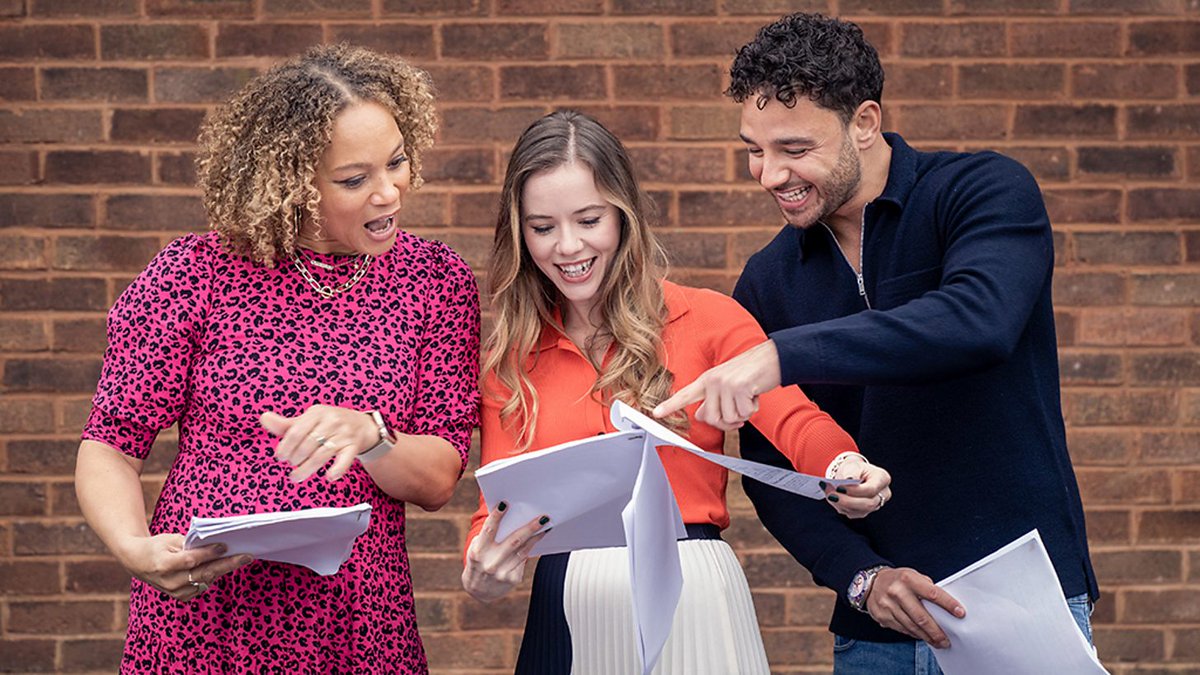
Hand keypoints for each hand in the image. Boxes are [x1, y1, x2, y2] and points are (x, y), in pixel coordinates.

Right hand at [119, 533, 253, 601]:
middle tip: (247, 557)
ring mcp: (175, 592)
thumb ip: (190, 544)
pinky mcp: (180, 597)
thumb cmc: (156, 546)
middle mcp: (169, 581)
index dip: (209, 553)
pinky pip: (202, 587)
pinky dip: (212, 576)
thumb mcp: (169, 539)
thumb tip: (215, 546)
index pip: (191, 560)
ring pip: (206, 580)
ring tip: (239, 558)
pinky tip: (219, 566)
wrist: (137, 562)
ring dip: (222, 570)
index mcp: (164, 565)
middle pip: (203, 573)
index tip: (225, 546)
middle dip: (228, 564)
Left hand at [261, 406, 377, 481]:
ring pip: (322, 454)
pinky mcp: (353, 447)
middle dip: (295, 458)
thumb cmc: (330, 423)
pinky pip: (345, 460)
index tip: (280, 457)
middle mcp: (332, 421)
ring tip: (296, 477)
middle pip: (307, 444)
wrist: (362, 425)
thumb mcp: (310, 419)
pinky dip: (337, 469)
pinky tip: (329, 477)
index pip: (296, 431)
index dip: (285, 447)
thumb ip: (287, 424)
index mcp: (317, 412)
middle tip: (291, 464)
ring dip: (306, 469)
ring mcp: (344, 434)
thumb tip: (264, 418)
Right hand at [462, 503, 548, 603]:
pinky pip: (524, 560)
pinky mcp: (512, 578)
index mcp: (478, 552)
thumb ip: (488, 536)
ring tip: (545, 526)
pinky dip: (531, 548)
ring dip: (536, 537)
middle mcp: (490, 563)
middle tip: (543, 518)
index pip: (488, 530)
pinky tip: (537, 539)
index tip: (505, 503)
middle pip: (514, 541)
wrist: (478, 590)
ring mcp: (502, 572)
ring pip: (523, 550)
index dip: (496, 516)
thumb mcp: (476, 548)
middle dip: (530, 528)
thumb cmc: (479, 561)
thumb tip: (510, 518)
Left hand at [652, 340, 781, 429]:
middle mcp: (712, 381)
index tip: (656, 414)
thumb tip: (700, 415)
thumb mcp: (726, 385)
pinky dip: (752, 409)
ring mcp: (725, 383)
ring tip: (748, 398)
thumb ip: (712, 400)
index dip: (670, 405)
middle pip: (711, 419)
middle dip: (727, 422)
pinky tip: (754, 395)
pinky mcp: (739, 388)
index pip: (684, 395)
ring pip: (729, 419)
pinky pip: (743, 414)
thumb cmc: (750, 374)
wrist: (771, 359)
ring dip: (742, 414)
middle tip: (740, 411)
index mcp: (707, 380)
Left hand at [824, 455, 891, 518]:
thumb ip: (851, 473)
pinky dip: (842, 508)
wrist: (851, 474)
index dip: (855, 490)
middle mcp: (883, 494)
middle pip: (868, 504)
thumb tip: (849, 480)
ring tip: (829, 495)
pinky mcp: (865, 511)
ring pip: (860, 511)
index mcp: (882, 479)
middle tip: (831, 494)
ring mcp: (876, 504)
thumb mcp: (852, 465)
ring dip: (842, 505)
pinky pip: (854, 514)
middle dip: (847, 501)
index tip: (839, 487)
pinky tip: (834, 500)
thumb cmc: (854, 468)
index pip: (871, 489)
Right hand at [866, 567, 964, 647]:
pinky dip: (914, 634)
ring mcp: (888, 605)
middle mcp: (897, 592)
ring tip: (937, 642)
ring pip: (912, 626)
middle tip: (946, 640)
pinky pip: (902, 629)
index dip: (948, 604)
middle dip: (936, 631)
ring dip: (927, 636)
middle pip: (921, 617)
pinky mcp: (883, 617)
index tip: (960, 613)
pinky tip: (922, 636)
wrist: (871, 582)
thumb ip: (927, 587)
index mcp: (908, 579)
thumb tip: (945, 605)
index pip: (932, 594)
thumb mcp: (913, 576)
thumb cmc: (898, 580)